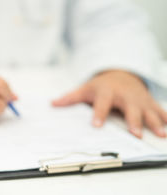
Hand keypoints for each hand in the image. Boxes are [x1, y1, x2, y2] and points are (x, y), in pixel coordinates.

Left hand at [52, 70, 166, 137]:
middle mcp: (124, 95)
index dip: (99, 114)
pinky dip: (166, 118)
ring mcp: (139, 99)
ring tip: (160, 133)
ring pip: (148, 110)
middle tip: (134, 133)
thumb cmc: (101, 85)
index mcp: (106, 92)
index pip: (101, 104)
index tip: (96, 125)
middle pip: (130, 108)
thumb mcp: (85, 88)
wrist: (121, 73)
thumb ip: (70, 97)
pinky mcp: (149, 102)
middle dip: (133, 120)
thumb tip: (52, 103)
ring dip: (154, 121)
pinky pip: (160, 110)